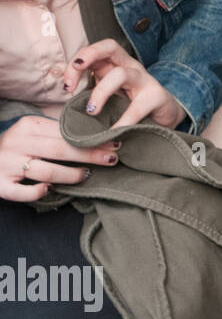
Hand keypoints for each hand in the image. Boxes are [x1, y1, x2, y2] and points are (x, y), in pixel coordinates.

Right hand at [0, 115, 120, 201]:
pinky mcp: (0, 184)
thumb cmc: (18, 145)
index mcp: (28, 126)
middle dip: (90, 155)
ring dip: (71, 175)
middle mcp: (17, 143)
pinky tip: (49, 189)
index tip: (113, 142)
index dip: (92, 139)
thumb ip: (58, 132)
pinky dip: (37, 192)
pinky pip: (22, 192)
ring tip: (87, 174)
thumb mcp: (34, 131)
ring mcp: (7, 164)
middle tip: (112, 159)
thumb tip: (96, 135)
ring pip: (47, 172)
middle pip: (60, 150)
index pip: (65, 132)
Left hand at [62, 39, 186, 129]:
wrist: (165, 117)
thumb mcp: (110, 94)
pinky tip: (113, 132)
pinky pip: (137, 107)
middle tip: (72, 83)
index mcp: (116, 64)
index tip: (67, 86)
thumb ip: (92, 90)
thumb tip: (64, 100)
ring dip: (101, 92)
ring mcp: (145, 79)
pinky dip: (123, 121)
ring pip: (120, 74)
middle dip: (87, 57)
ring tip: (92, 111)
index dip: (76, 62)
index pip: (94, 50)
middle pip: (109, 46)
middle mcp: (130, 66)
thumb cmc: (132, 105)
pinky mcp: (157, 96)